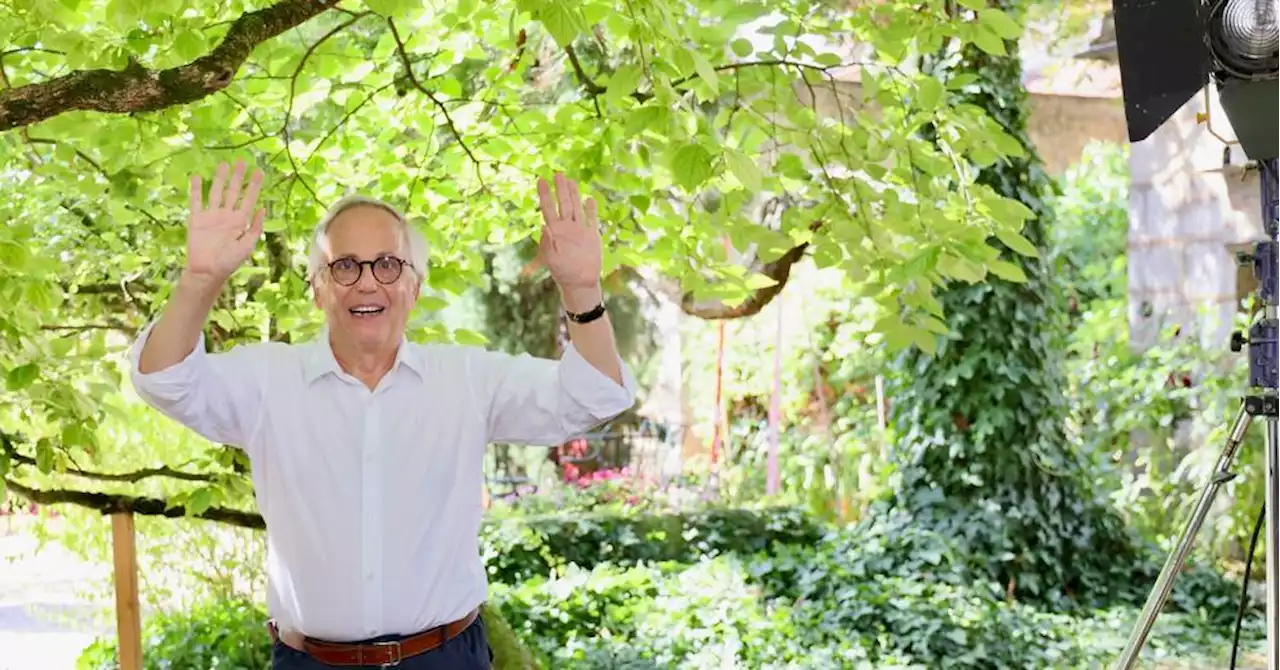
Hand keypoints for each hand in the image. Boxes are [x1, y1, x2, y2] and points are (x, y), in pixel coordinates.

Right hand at [185, 160, 265, 282]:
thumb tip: (263, 209)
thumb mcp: (248, 245)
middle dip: (238, 177)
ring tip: (223, 164)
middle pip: (233, 192)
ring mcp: (211, 216)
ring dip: (219, 179)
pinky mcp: (197, 219)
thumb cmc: (229, 261)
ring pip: (216, 192)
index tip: (259, 172)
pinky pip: (196, 201)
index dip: (254, 186)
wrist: (207, 271)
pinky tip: (197, 177)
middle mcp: (226, 215)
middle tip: (242, 162)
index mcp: (240, 221)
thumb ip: (255, 227)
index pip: (249, 199)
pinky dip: (196, 189)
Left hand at [536, 172, 601, 294]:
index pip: (548, 208)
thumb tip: (544, 226)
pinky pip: (591, 219)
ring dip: (574, 194)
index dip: (544, 194)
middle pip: (563, 204)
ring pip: (576, 208)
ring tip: (571, 181)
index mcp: (555, 231)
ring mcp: (579, 230)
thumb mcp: (551, 259)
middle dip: (560, 189)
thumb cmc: (562, 272)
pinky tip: (589, 199)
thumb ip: (547, 243)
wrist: (580, 282)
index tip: (540, 180)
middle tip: (558, 174)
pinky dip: (590, 209)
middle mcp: (566, 227)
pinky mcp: (591, 235)